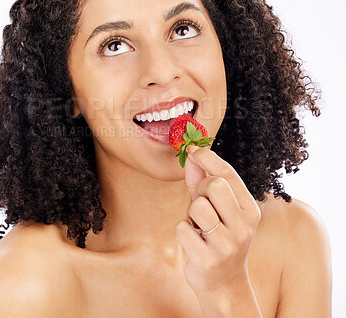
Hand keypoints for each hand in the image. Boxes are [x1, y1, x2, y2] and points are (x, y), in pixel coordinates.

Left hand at [174, 145, 261, 298]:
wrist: (224, 282)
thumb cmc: (218, 236)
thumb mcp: (217, 208)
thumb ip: (203, 181)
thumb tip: (191, 154)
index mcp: (250, 209)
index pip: (229, 174)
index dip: (208, 157)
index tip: (193, 149)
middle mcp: (243, 226)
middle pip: (215, 185)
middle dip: (202, 187)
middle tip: (202, 200)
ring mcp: (227, 244)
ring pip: (197, 206)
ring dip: (191, 213)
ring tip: (199, 225)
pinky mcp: (208, 259)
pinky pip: (182, 228)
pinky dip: (182, 230)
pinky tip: (193, 241)